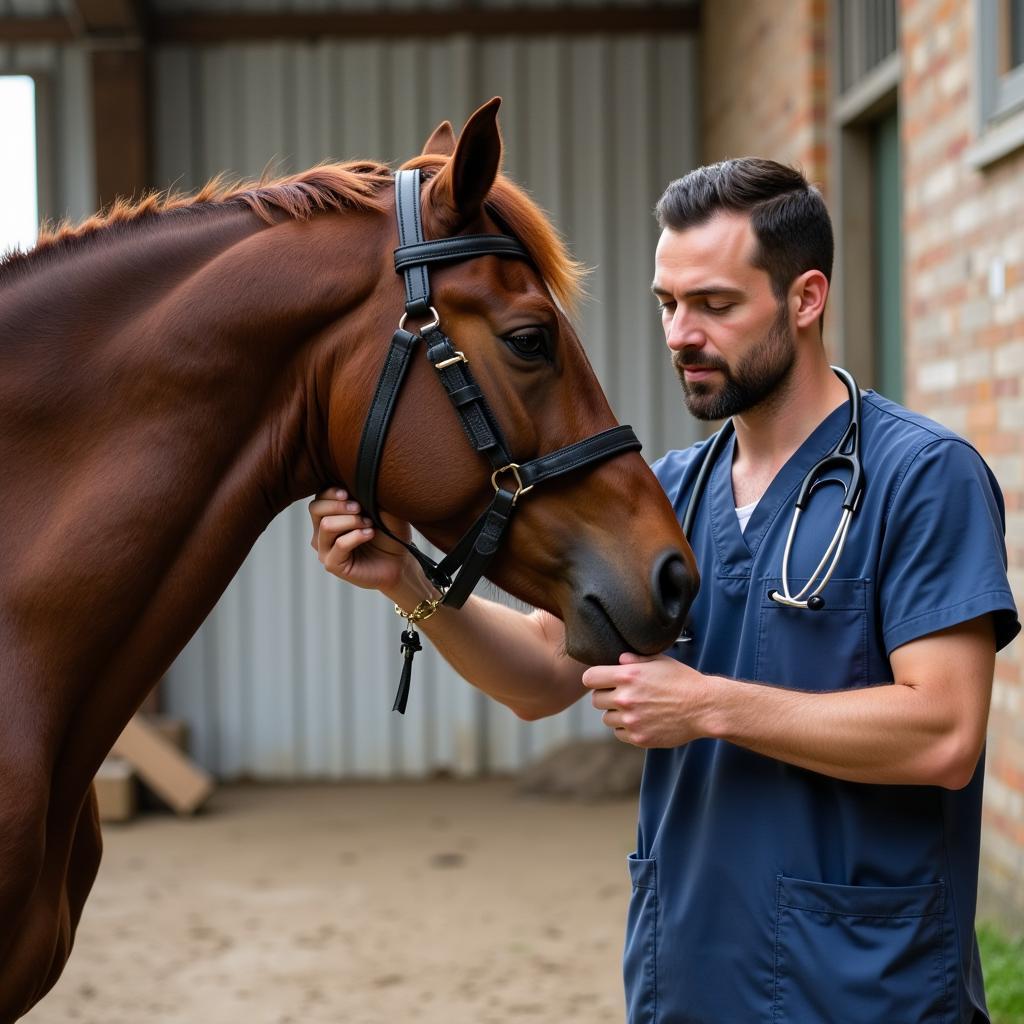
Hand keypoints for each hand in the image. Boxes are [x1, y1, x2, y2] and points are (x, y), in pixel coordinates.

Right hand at [308, 487, 413, 593]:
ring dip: (351, 521)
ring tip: (369, 524)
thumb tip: (360, 478)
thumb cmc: (389, 534)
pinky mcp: (332, 564)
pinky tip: (369, 534)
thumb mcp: (380, 509)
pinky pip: (339, 544)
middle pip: (316, 509)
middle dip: (339, 505)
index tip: (348, 492)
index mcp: (330, 516)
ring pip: (326, 525)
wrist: (400, 562)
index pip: (318, 498)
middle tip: (360, 508)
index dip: (331, 492)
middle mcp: (322, 532)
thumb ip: (368, 495)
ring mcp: (325, 549)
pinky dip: (356, 536)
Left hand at [582, 652, 713, 748]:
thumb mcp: (660, 661)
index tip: (602, 680)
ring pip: (607, 718)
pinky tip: (641, 720)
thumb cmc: (683, 681)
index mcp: (627, 676)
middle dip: (606, 696)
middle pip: (596, 700)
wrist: (704, 707)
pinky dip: (626, 728)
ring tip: (635, 709)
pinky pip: (619, 733)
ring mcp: (631, 720)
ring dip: (616, 714)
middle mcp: (625, 698)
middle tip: (622, 695)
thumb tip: (620, 659)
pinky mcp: (638, 737)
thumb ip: (635, 659)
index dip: (595, 678)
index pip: (589, 678)